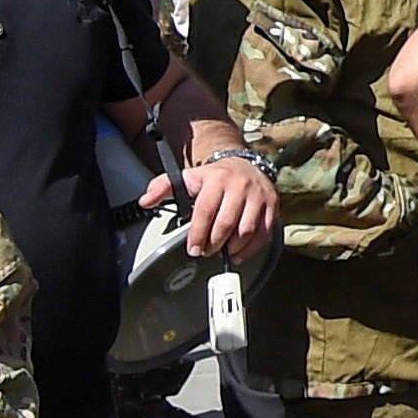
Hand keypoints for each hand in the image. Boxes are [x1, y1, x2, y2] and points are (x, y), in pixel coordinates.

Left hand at [149, 148, 282, 259]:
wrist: (246, 164)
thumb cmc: (215, 177)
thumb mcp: (188, 178)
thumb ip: (163, 187)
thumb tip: (145, 201)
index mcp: (216, 179)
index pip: (205, 210)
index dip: (198, 234)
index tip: (193, 249)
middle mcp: (239, 186)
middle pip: (226, 223)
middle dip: (214, 243)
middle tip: (206, 252)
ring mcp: (258, 195)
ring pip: (246, 230)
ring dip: (232, 247)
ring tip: (223, 251)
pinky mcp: (272, 205)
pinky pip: (264, 232)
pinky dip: (251, 248)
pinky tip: (239, 253)